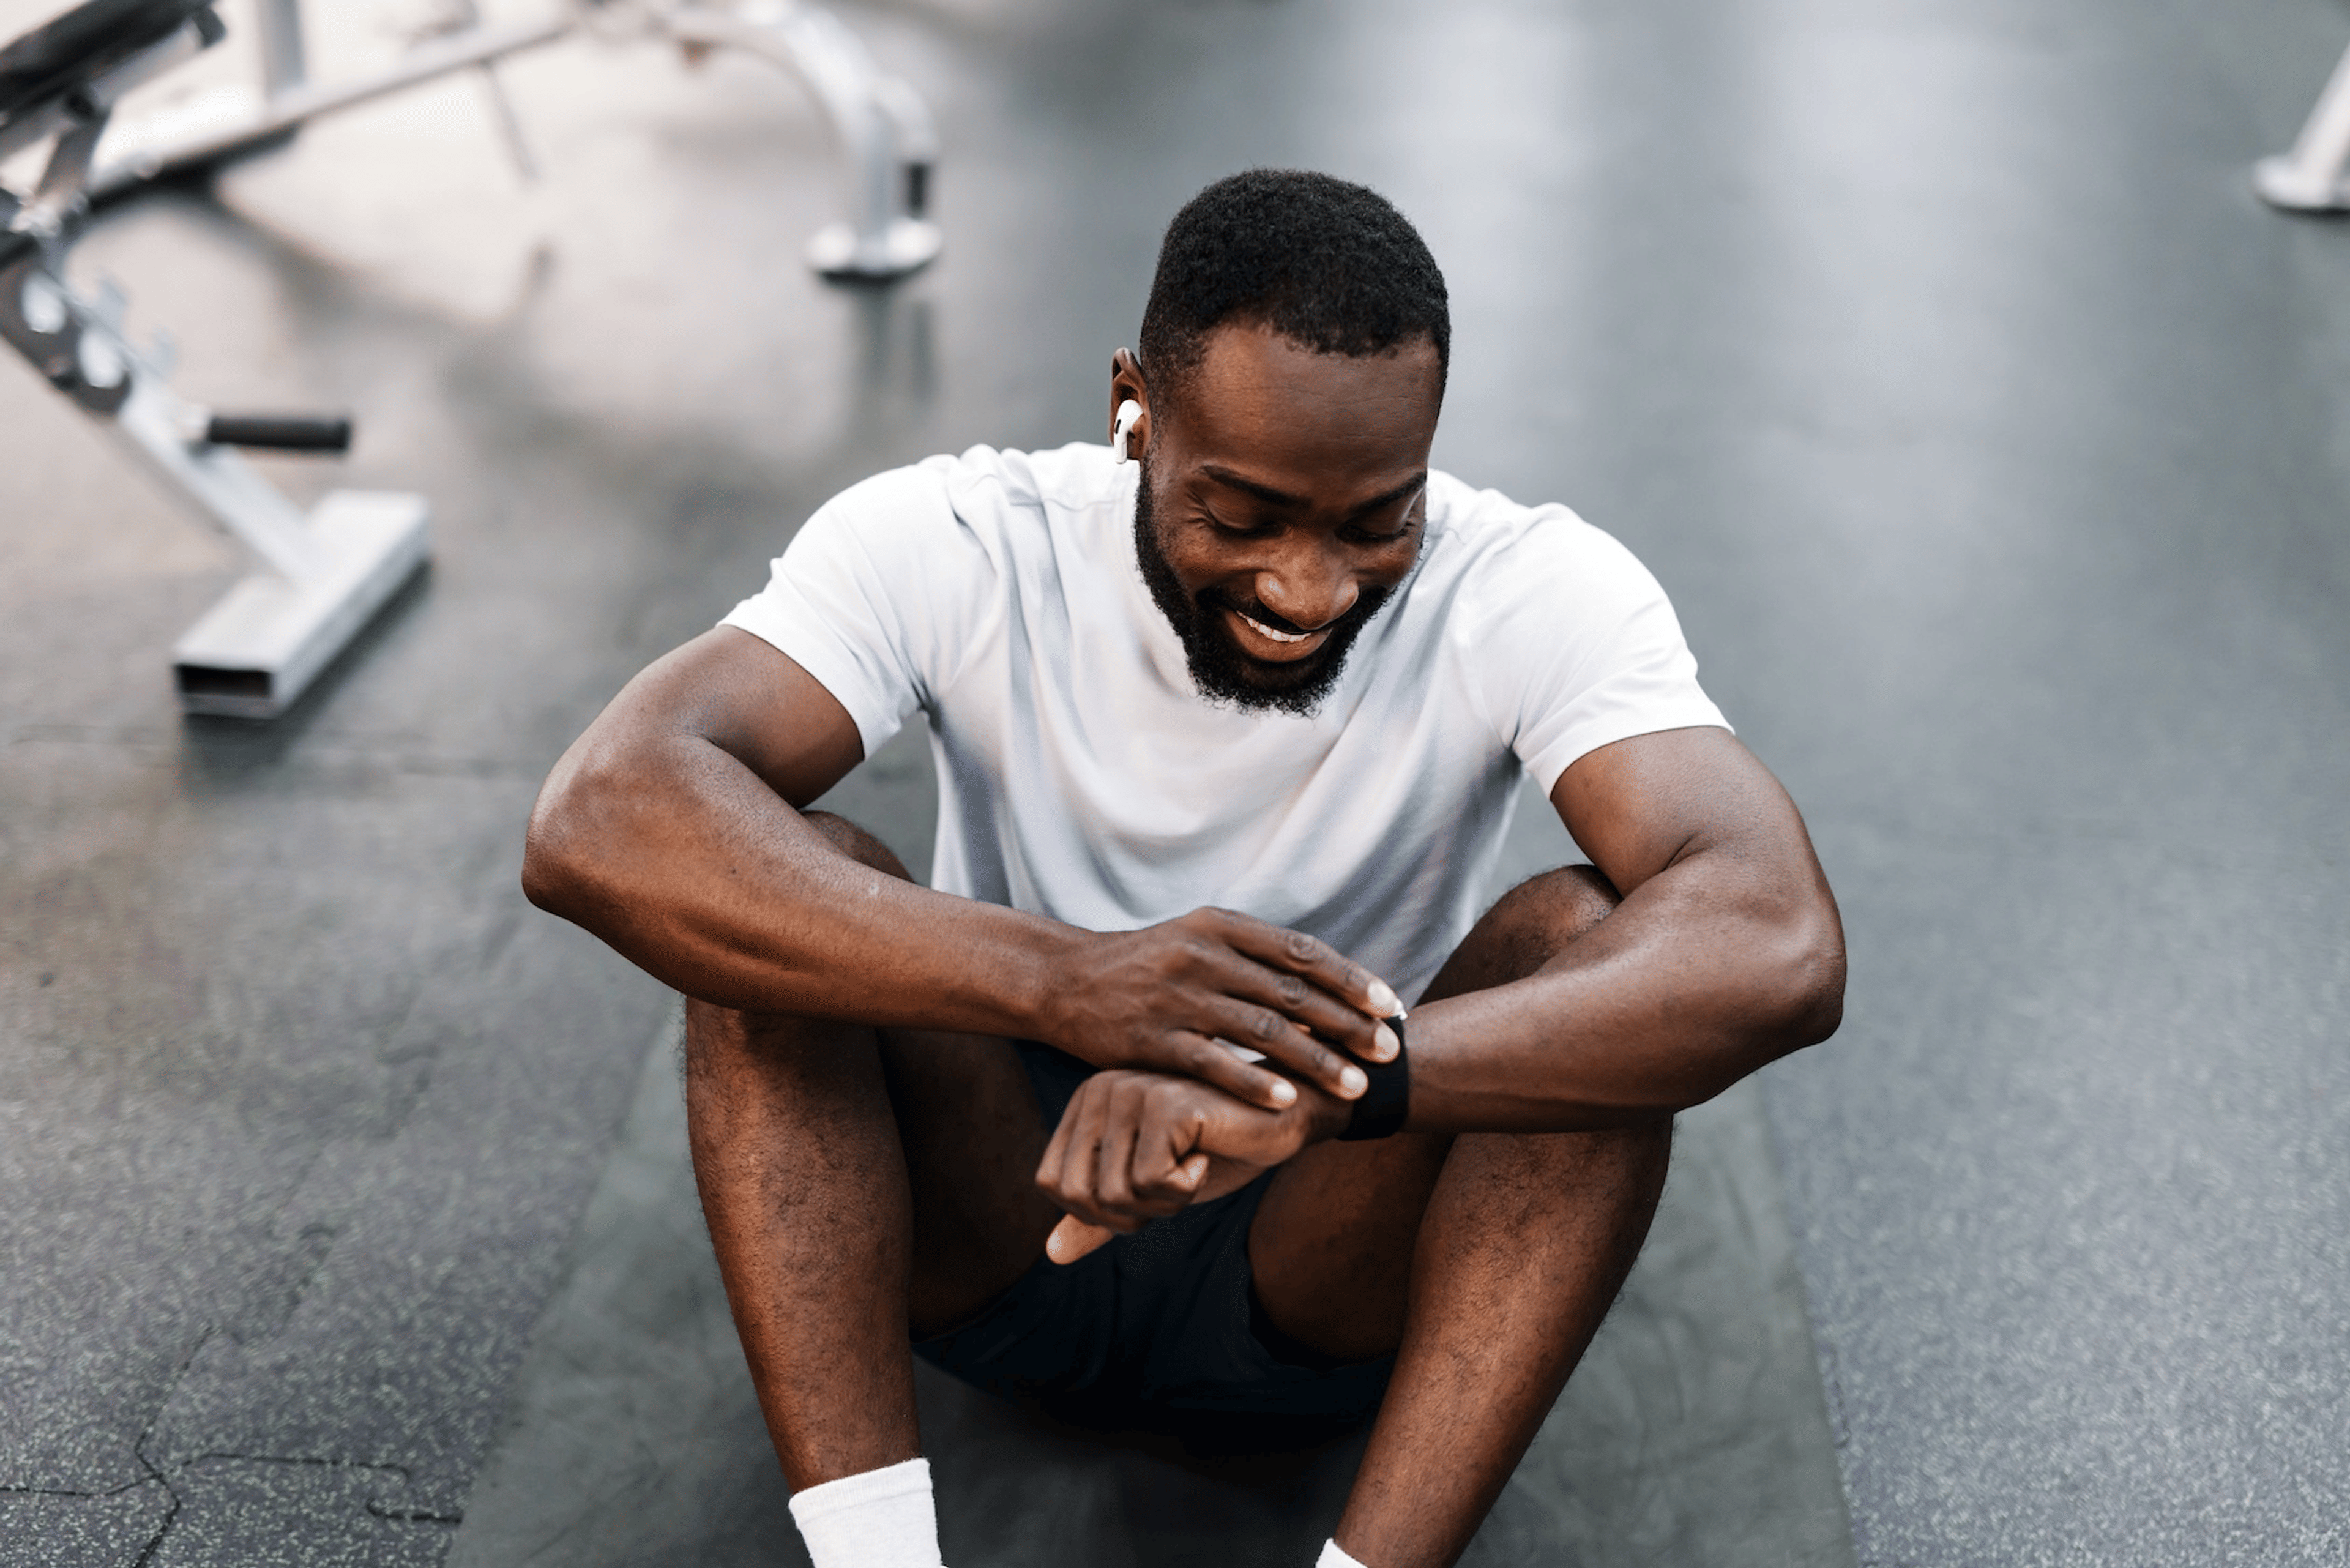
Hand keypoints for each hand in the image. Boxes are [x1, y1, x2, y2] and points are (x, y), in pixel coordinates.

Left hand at [1034, 1068, 1346, 1263]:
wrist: (1281, 1120)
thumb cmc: (1214, 1150)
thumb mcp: (1151, 1188)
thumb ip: (1101, 1213)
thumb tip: (1051, 1254)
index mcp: (1086, 1103)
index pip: (1053, 1182)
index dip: (1100, 1210)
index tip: (1148, 1187)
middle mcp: (1099, 1090)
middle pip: (1079, 1193)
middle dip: (1131, 1212)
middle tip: (1174, 1182)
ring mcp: (1130, 1092)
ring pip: (1114, 1193)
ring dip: (1162, 1203)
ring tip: (1192, 1166)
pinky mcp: (1164, 1105)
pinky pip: (1150, 1182)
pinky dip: (1184, 1188)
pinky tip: (1207, 1155)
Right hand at [1042, 908, 1403, 1110]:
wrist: (1064, 979)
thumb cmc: (1145, 966)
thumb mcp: (1197, 940)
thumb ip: (1252, 956)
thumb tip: (1324, 979)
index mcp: (1221, 927)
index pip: (1301, 952)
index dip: (1351, 980)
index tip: (1390, 1007)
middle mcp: (1204, 955)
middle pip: (1292, 993)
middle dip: (1348, 1025)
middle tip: (1388, 1054)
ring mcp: (1178, 997)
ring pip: (1263, 1031)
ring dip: (1315, 1061)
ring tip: (1353, 1087)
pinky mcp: (1153, 1037)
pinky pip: (1213, 1064)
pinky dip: (1253, 1083)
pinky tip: (1287, 1103)